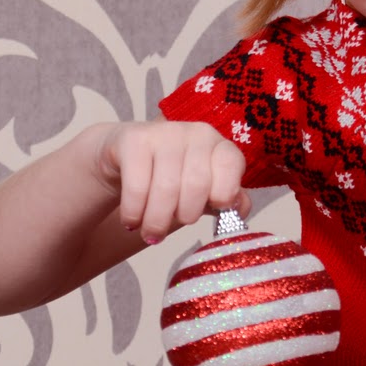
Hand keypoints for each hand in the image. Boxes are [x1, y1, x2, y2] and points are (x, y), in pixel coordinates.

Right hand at [92, 121, 249, 244]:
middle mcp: (197, 134)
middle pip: (198, 185)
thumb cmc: (174, 178)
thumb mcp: (204, 191)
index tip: (213, 210)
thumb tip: (239, 212)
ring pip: (166, 189)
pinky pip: (137, 187)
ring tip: (152, 232)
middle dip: (186, 215)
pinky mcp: (135, 140)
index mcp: (220, 146)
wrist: (126, 158)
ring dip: (156, 221)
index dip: (223, 194)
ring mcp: (165, 133)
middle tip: (175, 224)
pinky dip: (134, 213)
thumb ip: (227, 200)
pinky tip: (132, 220)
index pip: (231, 166)